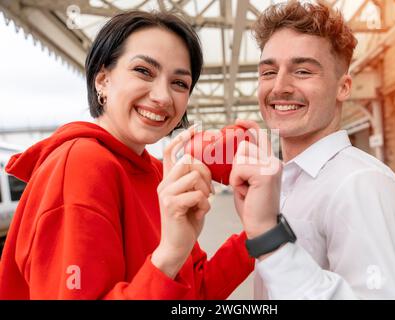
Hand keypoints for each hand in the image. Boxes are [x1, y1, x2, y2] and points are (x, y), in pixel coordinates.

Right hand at [152, 125, 213, 277]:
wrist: (176, 246)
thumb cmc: (187, 221)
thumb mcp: (191, 196)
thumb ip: (194, 181)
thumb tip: (204, 165)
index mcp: (169, 179)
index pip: (171, 151)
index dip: (182, 138)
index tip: (196, 128)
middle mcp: (164, 183)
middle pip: (189, 160)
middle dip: (205, 173)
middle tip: (209, 190)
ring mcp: (166, 193)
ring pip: (194, 175)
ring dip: (205, 190)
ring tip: (203, 202)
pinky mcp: (172, 205)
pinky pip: (196, 194)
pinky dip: (204, 204)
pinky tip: (200, 212)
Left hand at [229, 119, 282, 238]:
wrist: (262, 227)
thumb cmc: (252, 207)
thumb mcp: (246, 181)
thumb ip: (244, 165)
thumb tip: (232, 150)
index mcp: (271, 161)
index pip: (260, 136)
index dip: (249, 126)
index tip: (238, 121)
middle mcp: (274, 161)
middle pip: (244, 146)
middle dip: (236, 165)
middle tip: (242, 185)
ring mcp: (272, 166)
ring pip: (240, 156)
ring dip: (236, 174)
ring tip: (245, 189)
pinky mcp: (266, 173)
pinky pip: (239, 168)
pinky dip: (236, 181)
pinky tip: (246, 192)